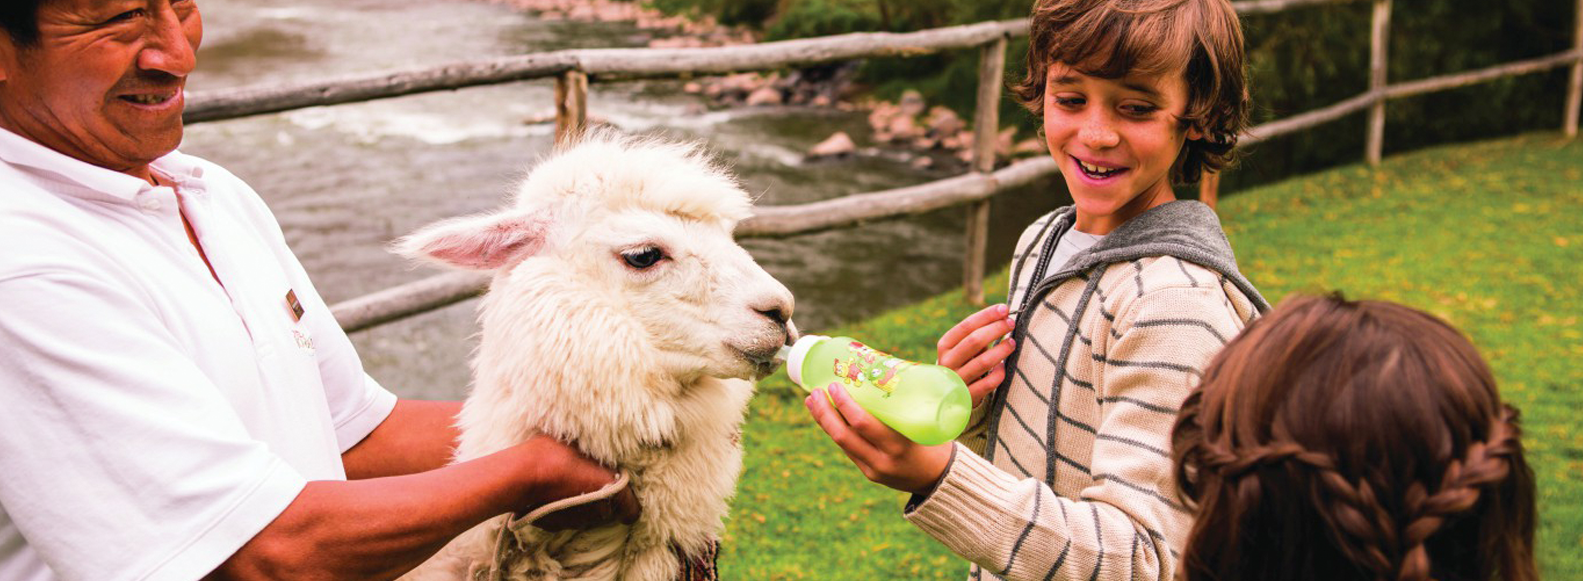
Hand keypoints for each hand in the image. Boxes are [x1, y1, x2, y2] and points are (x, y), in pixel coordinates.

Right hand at [518, 436, 640, 529]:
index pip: (631, 510)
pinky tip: (552, 494)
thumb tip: (600, 446)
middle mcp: (598, 511)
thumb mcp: (582, 442)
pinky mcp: (557, 526)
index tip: (622, 495)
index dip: (628, 504)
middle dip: (602, 498)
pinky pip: (567, 519)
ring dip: (583, 504)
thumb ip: (597, 453)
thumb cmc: (556, 452)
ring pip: (587, 515)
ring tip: (568, 484)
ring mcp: (577, 522)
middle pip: (608, 510)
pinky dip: (564, 510)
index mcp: (612, 489)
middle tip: (589, 479)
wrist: (522, 474)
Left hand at [804, 383, 951, 494]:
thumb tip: (880, 369)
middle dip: (825, 412)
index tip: (834, 385)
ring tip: (811, 401)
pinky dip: (834, 430)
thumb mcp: (922, 423)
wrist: (940, 478)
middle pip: (843, 436)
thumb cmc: (935, 442)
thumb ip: (902, 403)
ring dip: (823, 421)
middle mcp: (882, 460)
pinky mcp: (868, 473)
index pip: (862, 424)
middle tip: (815, 391)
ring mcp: (873, 470)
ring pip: (840, 444)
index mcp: (898, 445)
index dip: (844, 404)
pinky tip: (825, 416)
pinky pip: (846, 450)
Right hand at [937, 303, 1014, 406]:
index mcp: (945, 345)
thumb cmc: (962, 364)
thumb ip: (977, 334)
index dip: (987, 315)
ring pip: (983, 362)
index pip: (966, 325)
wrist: (947, 396)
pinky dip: (998, 373)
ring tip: (1012, 342)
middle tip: (1011, 323)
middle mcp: (948, 361)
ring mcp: (956, 380)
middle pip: (974, 341)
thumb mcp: (961, 348)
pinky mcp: (967, 396)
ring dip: (1001, 350)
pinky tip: (1004, 367)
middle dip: (996, 329)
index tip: (1004, 309)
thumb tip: (1002, 315)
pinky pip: (987, 384)